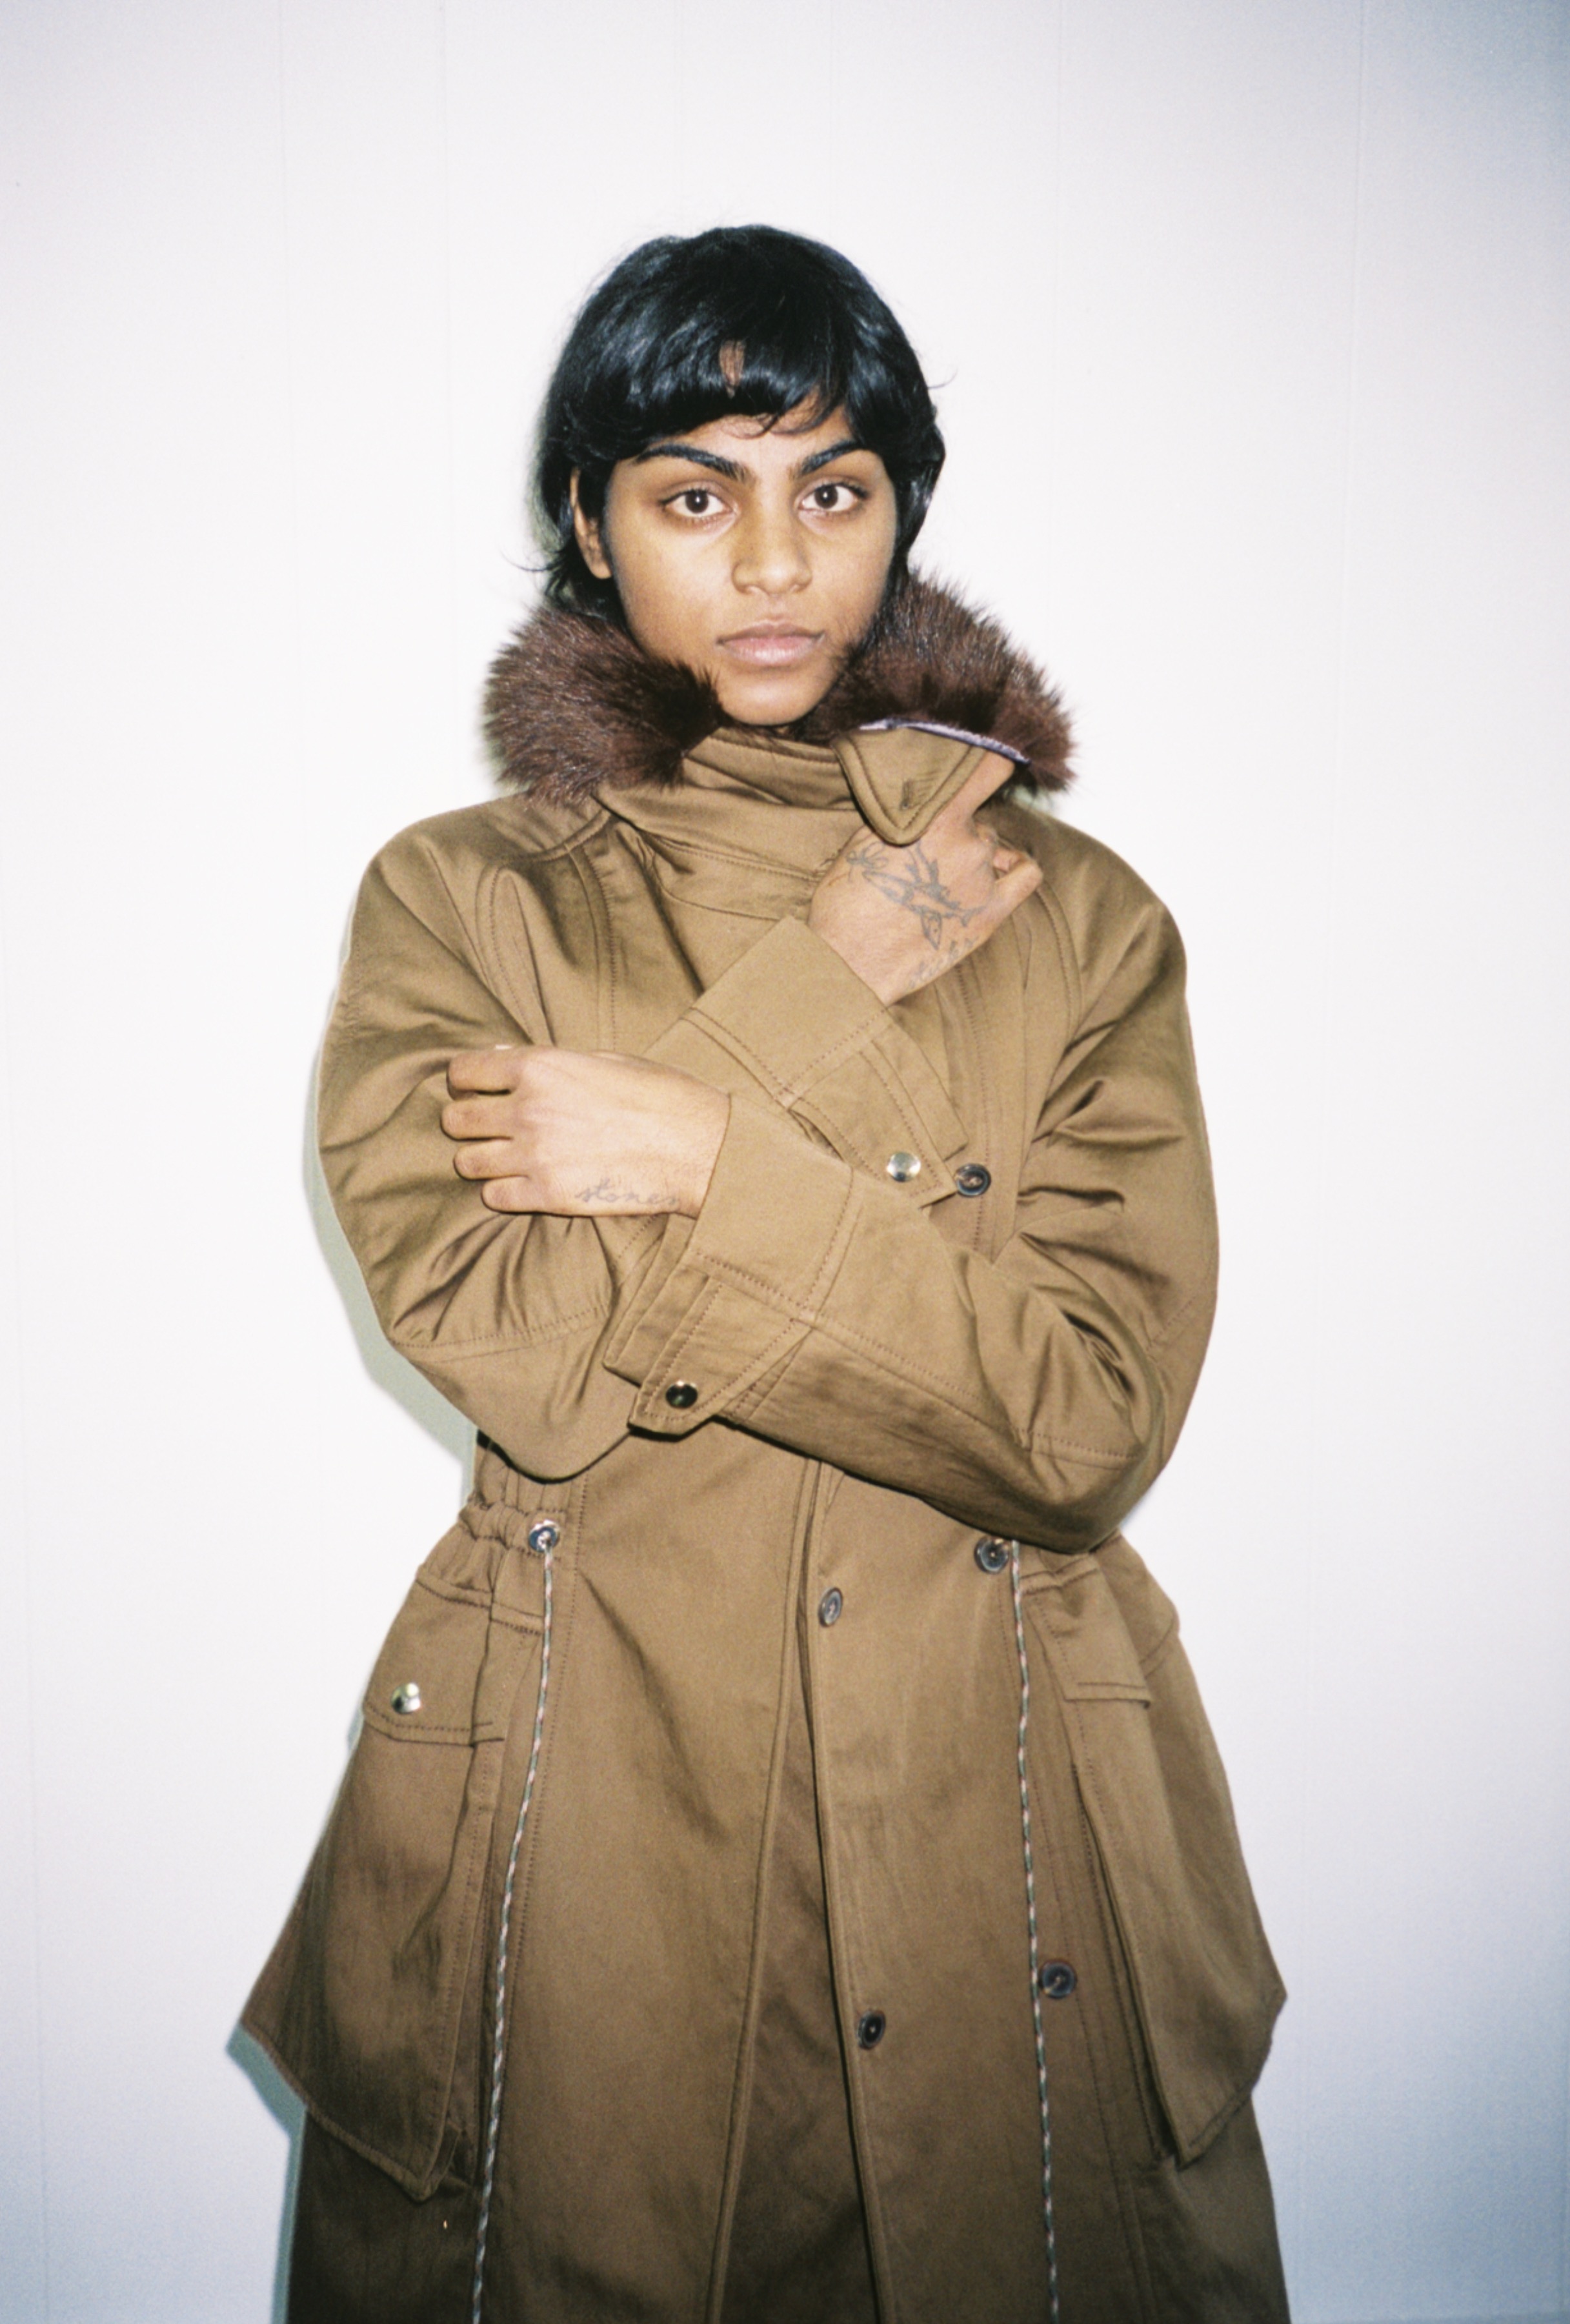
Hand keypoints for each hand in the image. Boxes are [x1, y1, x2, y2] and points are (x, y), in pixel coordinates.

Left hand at [441, 1046, 728, 1216]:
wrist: (698, 1147)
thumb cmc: (661, 1096)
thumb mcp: (605, 1060)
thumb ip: (549, 1062)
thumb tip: (502, 1057)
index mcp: (541, 1066)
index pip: (464, 1072)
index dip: (465, 1081)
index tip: (474, 1089)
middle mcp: (528, 1109)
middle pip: (456, 1119)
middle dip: (467, 1122)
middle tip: (487, 1127)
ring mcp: (535, 1155)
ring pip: (467, 1161)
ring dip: (481, 1159)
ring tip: (504, 1158)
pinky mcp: (548, 1196)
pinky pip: (494, 1196)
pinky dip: (502, 1191)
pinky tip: (523, 1184)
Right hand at [807, 753, 1041, 1003]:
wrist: (850, 962)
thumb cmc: (848, 902)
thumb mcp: (865, 837)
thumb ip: (903, 809)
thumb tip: (923, 790)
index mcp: (937, 817)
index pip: (988, 769)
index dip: (993, 757)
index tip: (991, 752)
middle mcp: (968, 843)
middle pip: (977, 819)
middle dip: (957, 828)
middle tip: (927, 853)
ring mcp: (983, 880)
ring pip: (992, 846)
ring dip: (975, 853)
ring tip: (942, 878)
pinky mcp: (991, 914)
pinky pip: (1025, 876)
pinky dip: (1015, 867)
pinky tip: (1001, 870)